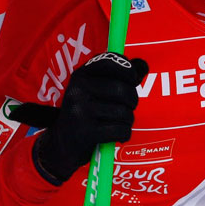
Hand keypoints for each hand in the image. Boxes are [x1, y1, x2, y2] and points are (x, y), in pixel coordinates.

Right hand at [33, 52, 147, 183]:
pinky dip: (125, 134)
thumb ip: (119, 76)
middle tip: (128, 107)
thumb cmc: (85, 112)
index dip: (128, 69)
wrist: (61, 143)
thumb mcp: (94, 89)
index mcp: (81, 75)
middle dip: (133, 100)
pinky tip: (118, 135)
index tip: (133, 79)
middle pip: (122, 90)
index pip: (110, 62)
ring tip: (119, 123)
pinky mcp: (85, 133)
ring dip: (128, 120)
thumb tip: (143, 66)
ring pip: (124, 112)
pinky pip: (120, 130)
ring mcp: (80, 111)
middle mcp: (78, 90)